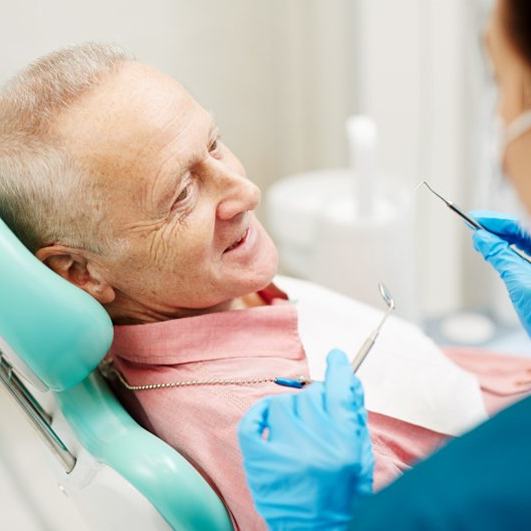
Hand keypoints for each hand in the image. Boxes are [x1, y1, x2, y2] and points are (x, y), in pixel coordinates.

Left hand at [238, 349, 373, 530]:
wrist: (320, 530)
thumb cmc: (343, 493)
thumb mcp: (359, 454)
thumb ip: (354, 415)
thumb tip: (348, 379)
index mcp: (344, 445)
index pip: (339, 392)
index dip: (338, 369)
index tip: (336, 357)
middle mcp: (314, 447)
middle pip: (310, 396)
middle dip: (315, 402)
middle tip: (316, 419)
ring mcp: (284, 454)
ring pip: (282, 404)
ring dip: (290, 411)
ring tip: (296, 431)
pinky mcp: (260, 463)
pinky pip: (253, 422)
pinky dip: (259, 414)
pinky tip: (267, 418)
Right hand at [471, 211, 530, 336]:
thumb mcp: (519, 282)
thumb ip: (499, 256)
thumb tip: (481, 238)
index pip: (521, 225)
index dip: (497, 221)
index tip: (476, 219)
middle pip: (523, 232)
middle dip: (498, 230)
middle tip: (474, 230)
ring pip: (525, 243)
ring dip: (503, 241)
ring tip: (482, 242)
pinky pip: (527, 255)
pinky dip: (511, 253)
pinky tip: (496, 254)